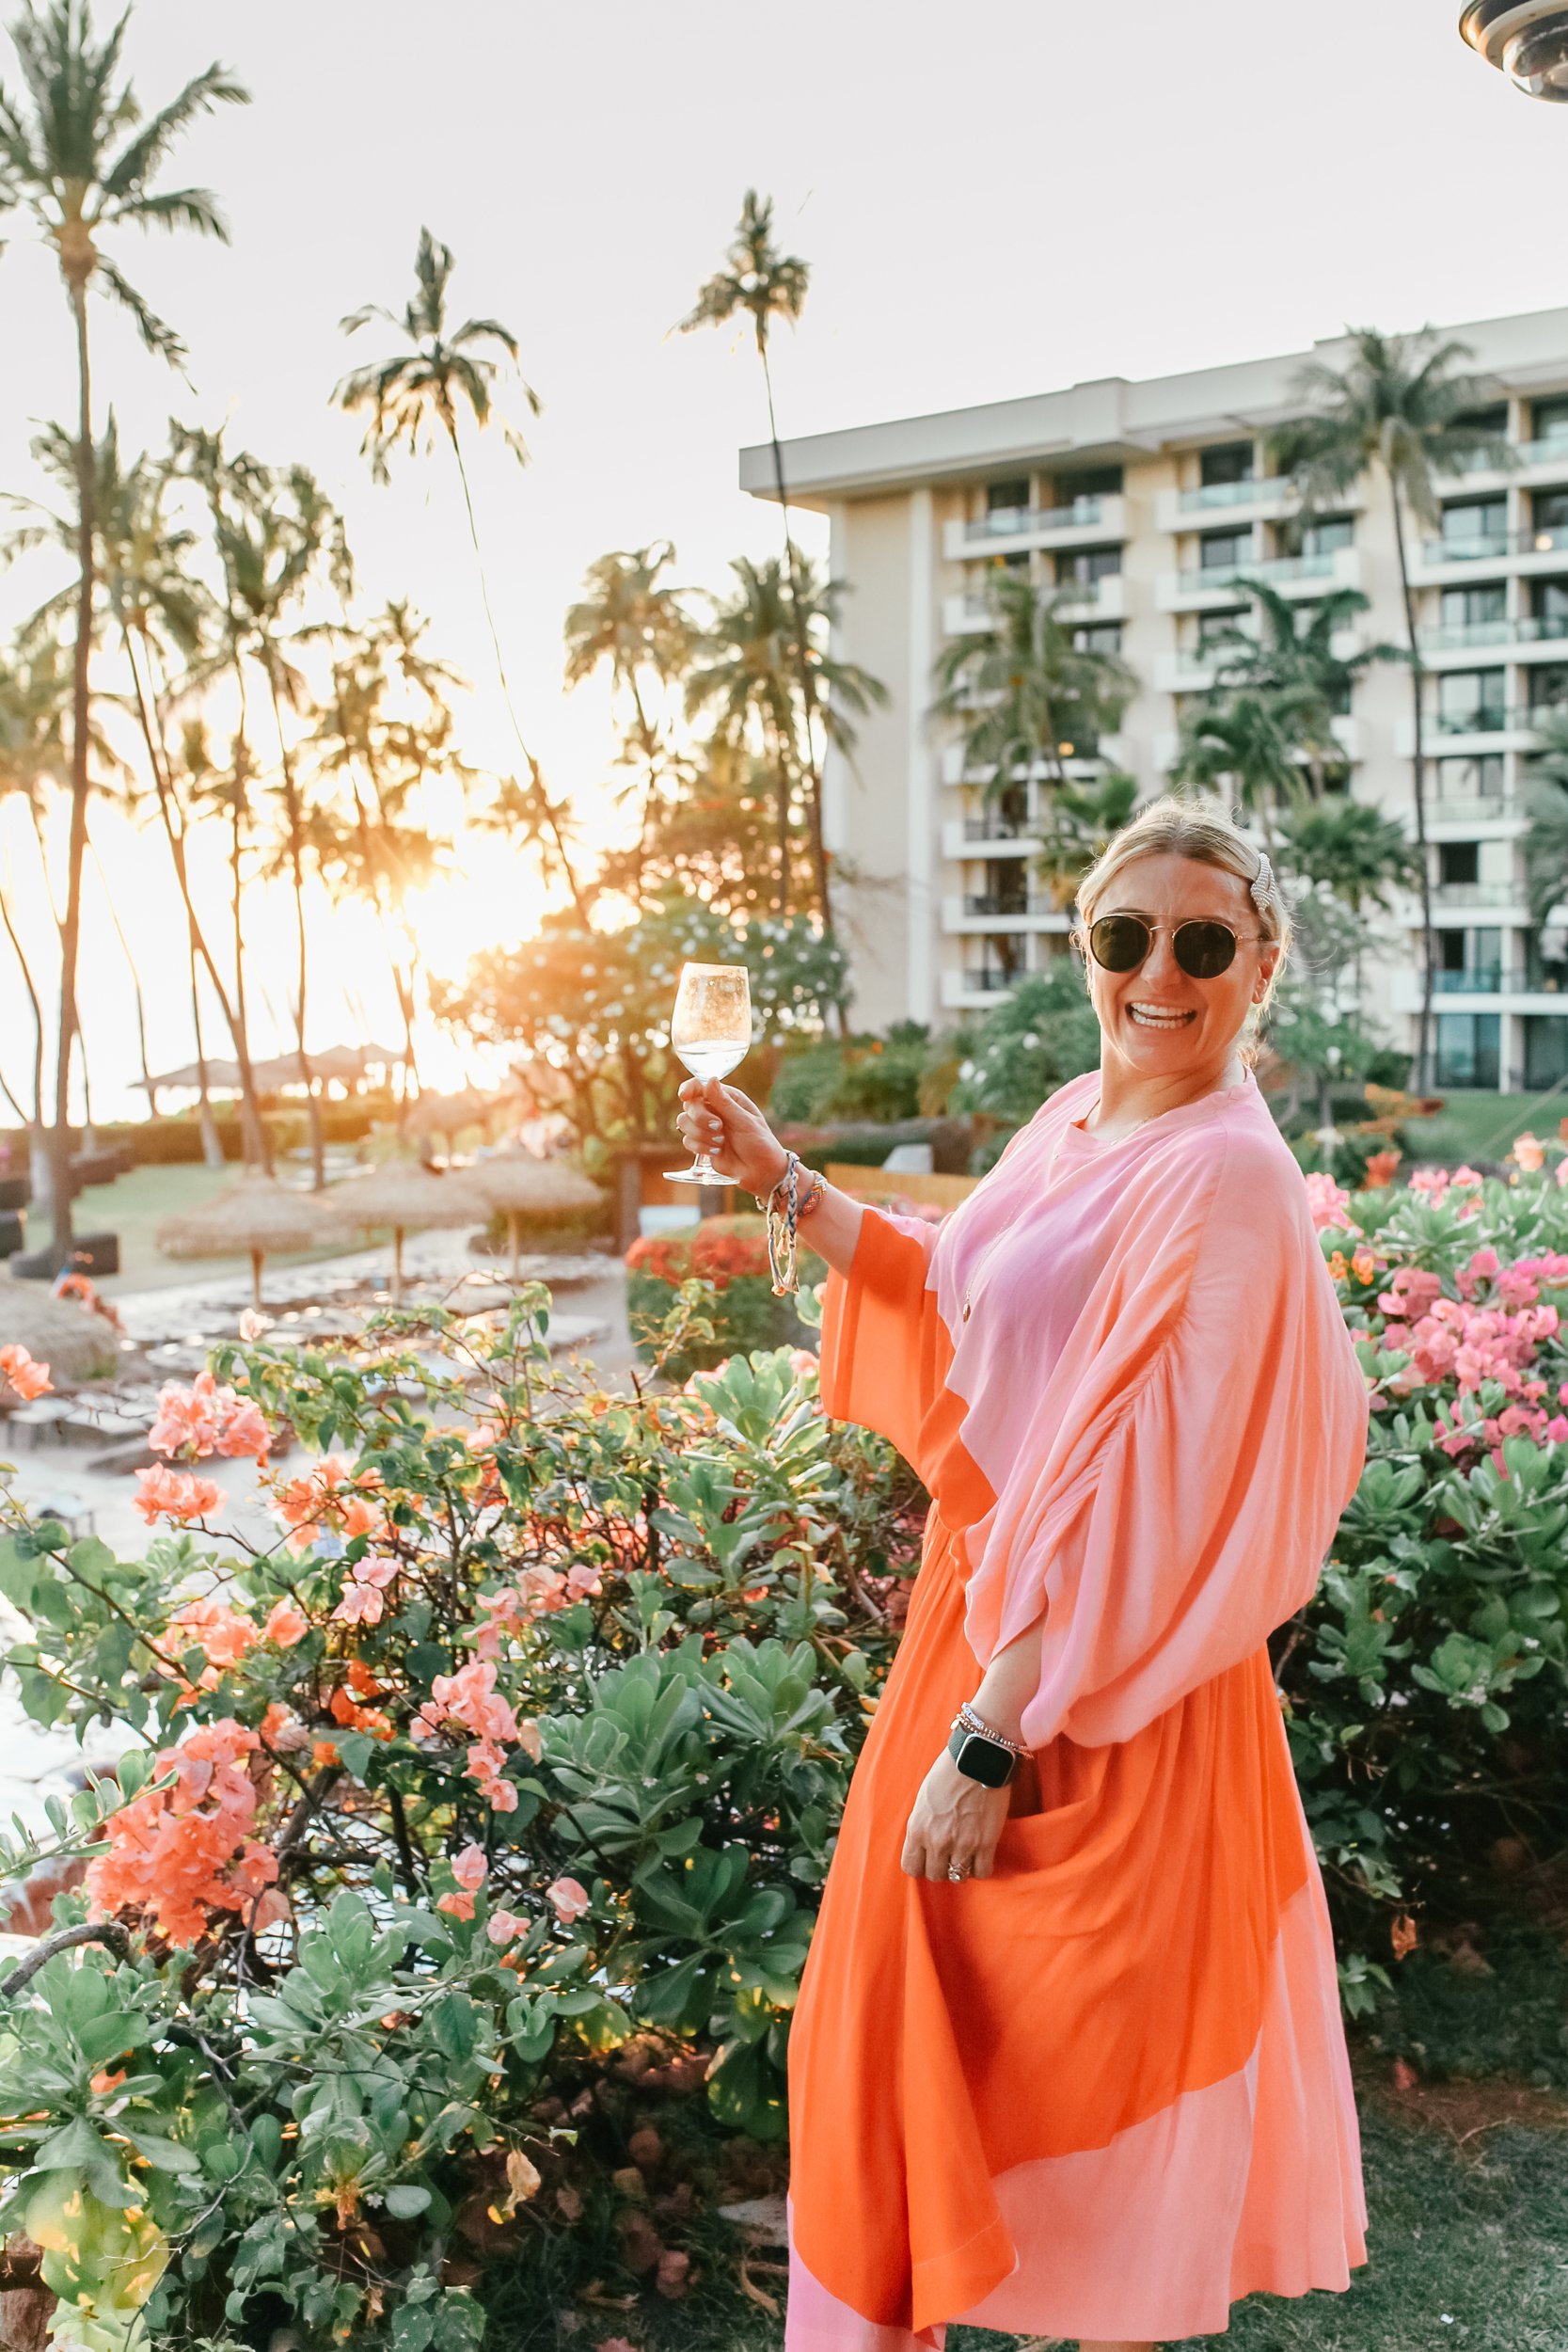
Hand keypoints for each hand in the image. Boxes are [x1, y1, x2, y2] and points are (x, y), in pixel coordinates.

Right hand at [675, 1078, 789, 1197]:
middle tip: (719, 1127)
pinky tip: (717, 1152)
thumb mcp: (745, 1121)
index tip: (684, 1096)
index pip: (700, 1086)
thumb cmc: (759, 1142)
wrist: (761, 1171)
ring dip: (701, 1134)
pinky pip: (687, 1140)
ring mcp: (706, 1127)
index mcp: (727, 1098)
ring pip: (684, 1123)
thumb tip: (710, 1079)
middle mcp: (714, 1109)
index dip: (689, 1088)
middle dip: (700, 1118)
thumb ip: (724, 1102)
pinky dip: (700, 1147)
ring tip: (721, 1142)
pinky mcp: (702, 1143)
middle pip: (689, 1105)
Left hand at [900, 1748, 1011, 1883]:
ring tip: (966, 1854)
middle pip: (935, 1875)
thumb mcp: (923, 1799)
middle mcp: (937, 1841)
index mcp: (917, 1828)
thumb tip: (925, 1845)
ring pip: (958, 1877)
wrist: (977, 1759)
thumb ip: (923, 1825)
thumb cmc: (948, 1773)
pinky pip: (982, 1872)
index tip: (928, 1860)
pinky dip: (982, 1867)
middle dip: (942, 1867)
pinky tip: (981, 1855)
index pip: (911, 1867)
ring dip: (962, 1867)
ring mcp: (962, 1844)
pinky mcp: (986, 1843)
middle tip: (949, 1855)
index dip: (920, 1865)